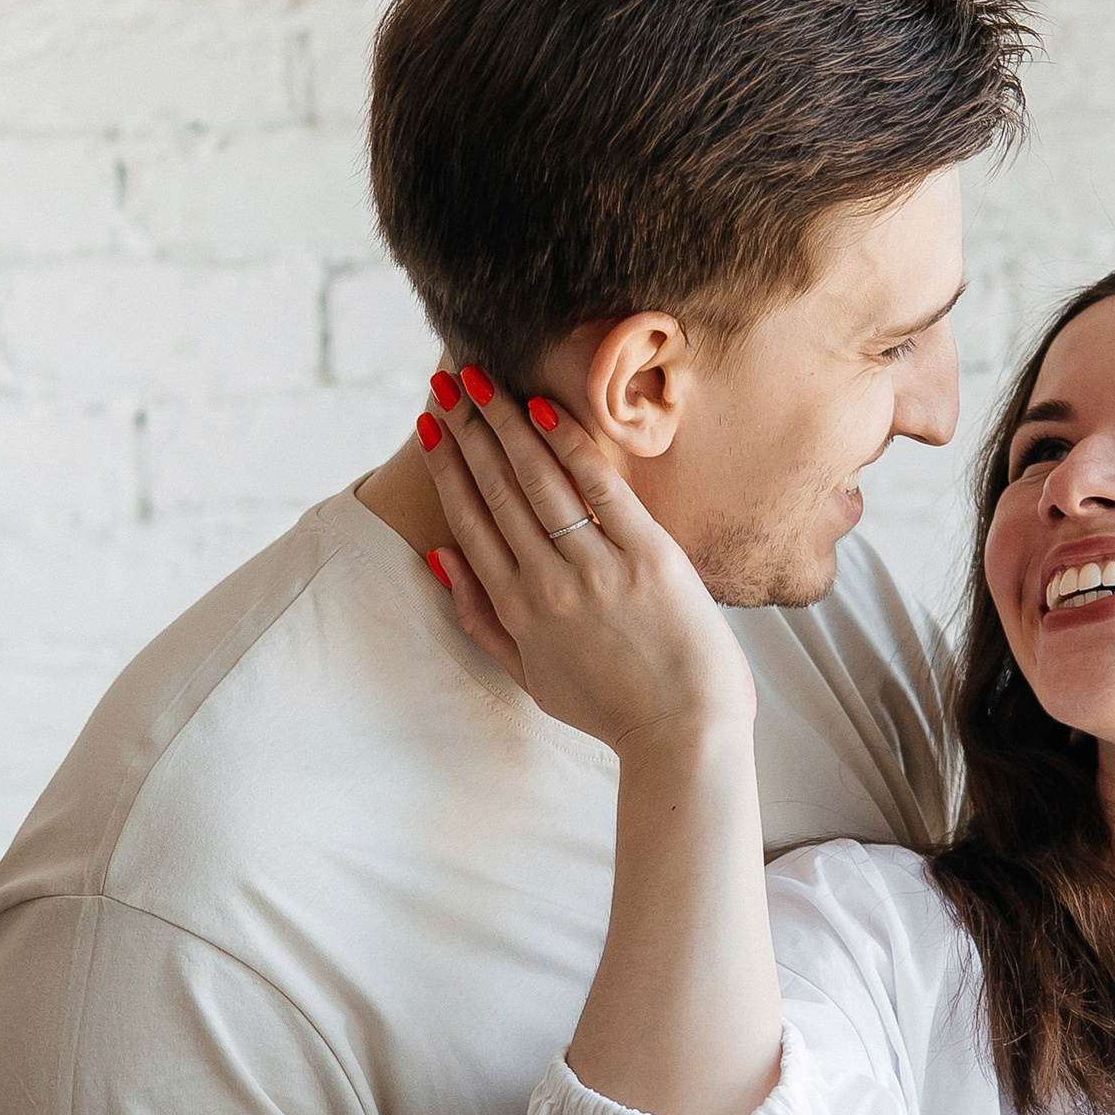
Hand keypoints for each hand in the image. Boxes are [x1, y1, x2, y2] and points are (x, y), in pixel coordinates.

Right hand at [421, 371, 755, 756]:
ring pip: (538, 481)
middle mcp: (548, 584)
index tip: (431, 422)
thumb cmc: (610, 708)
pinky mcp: (647, 557)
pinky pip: (600, 487)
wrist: (683, 734)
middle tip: (449, 381)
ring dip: (506, 424)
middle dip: (469, 430)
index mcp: (517, 611)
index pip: (470, 521)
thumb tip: (442, 559)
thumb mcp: (529, 677)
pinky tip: (544, 409)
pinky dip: (570, 445)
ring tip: (485, 380)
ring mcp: (597, 569)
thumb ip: (481, 619)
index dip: (447, 466)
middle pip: (497, 491)